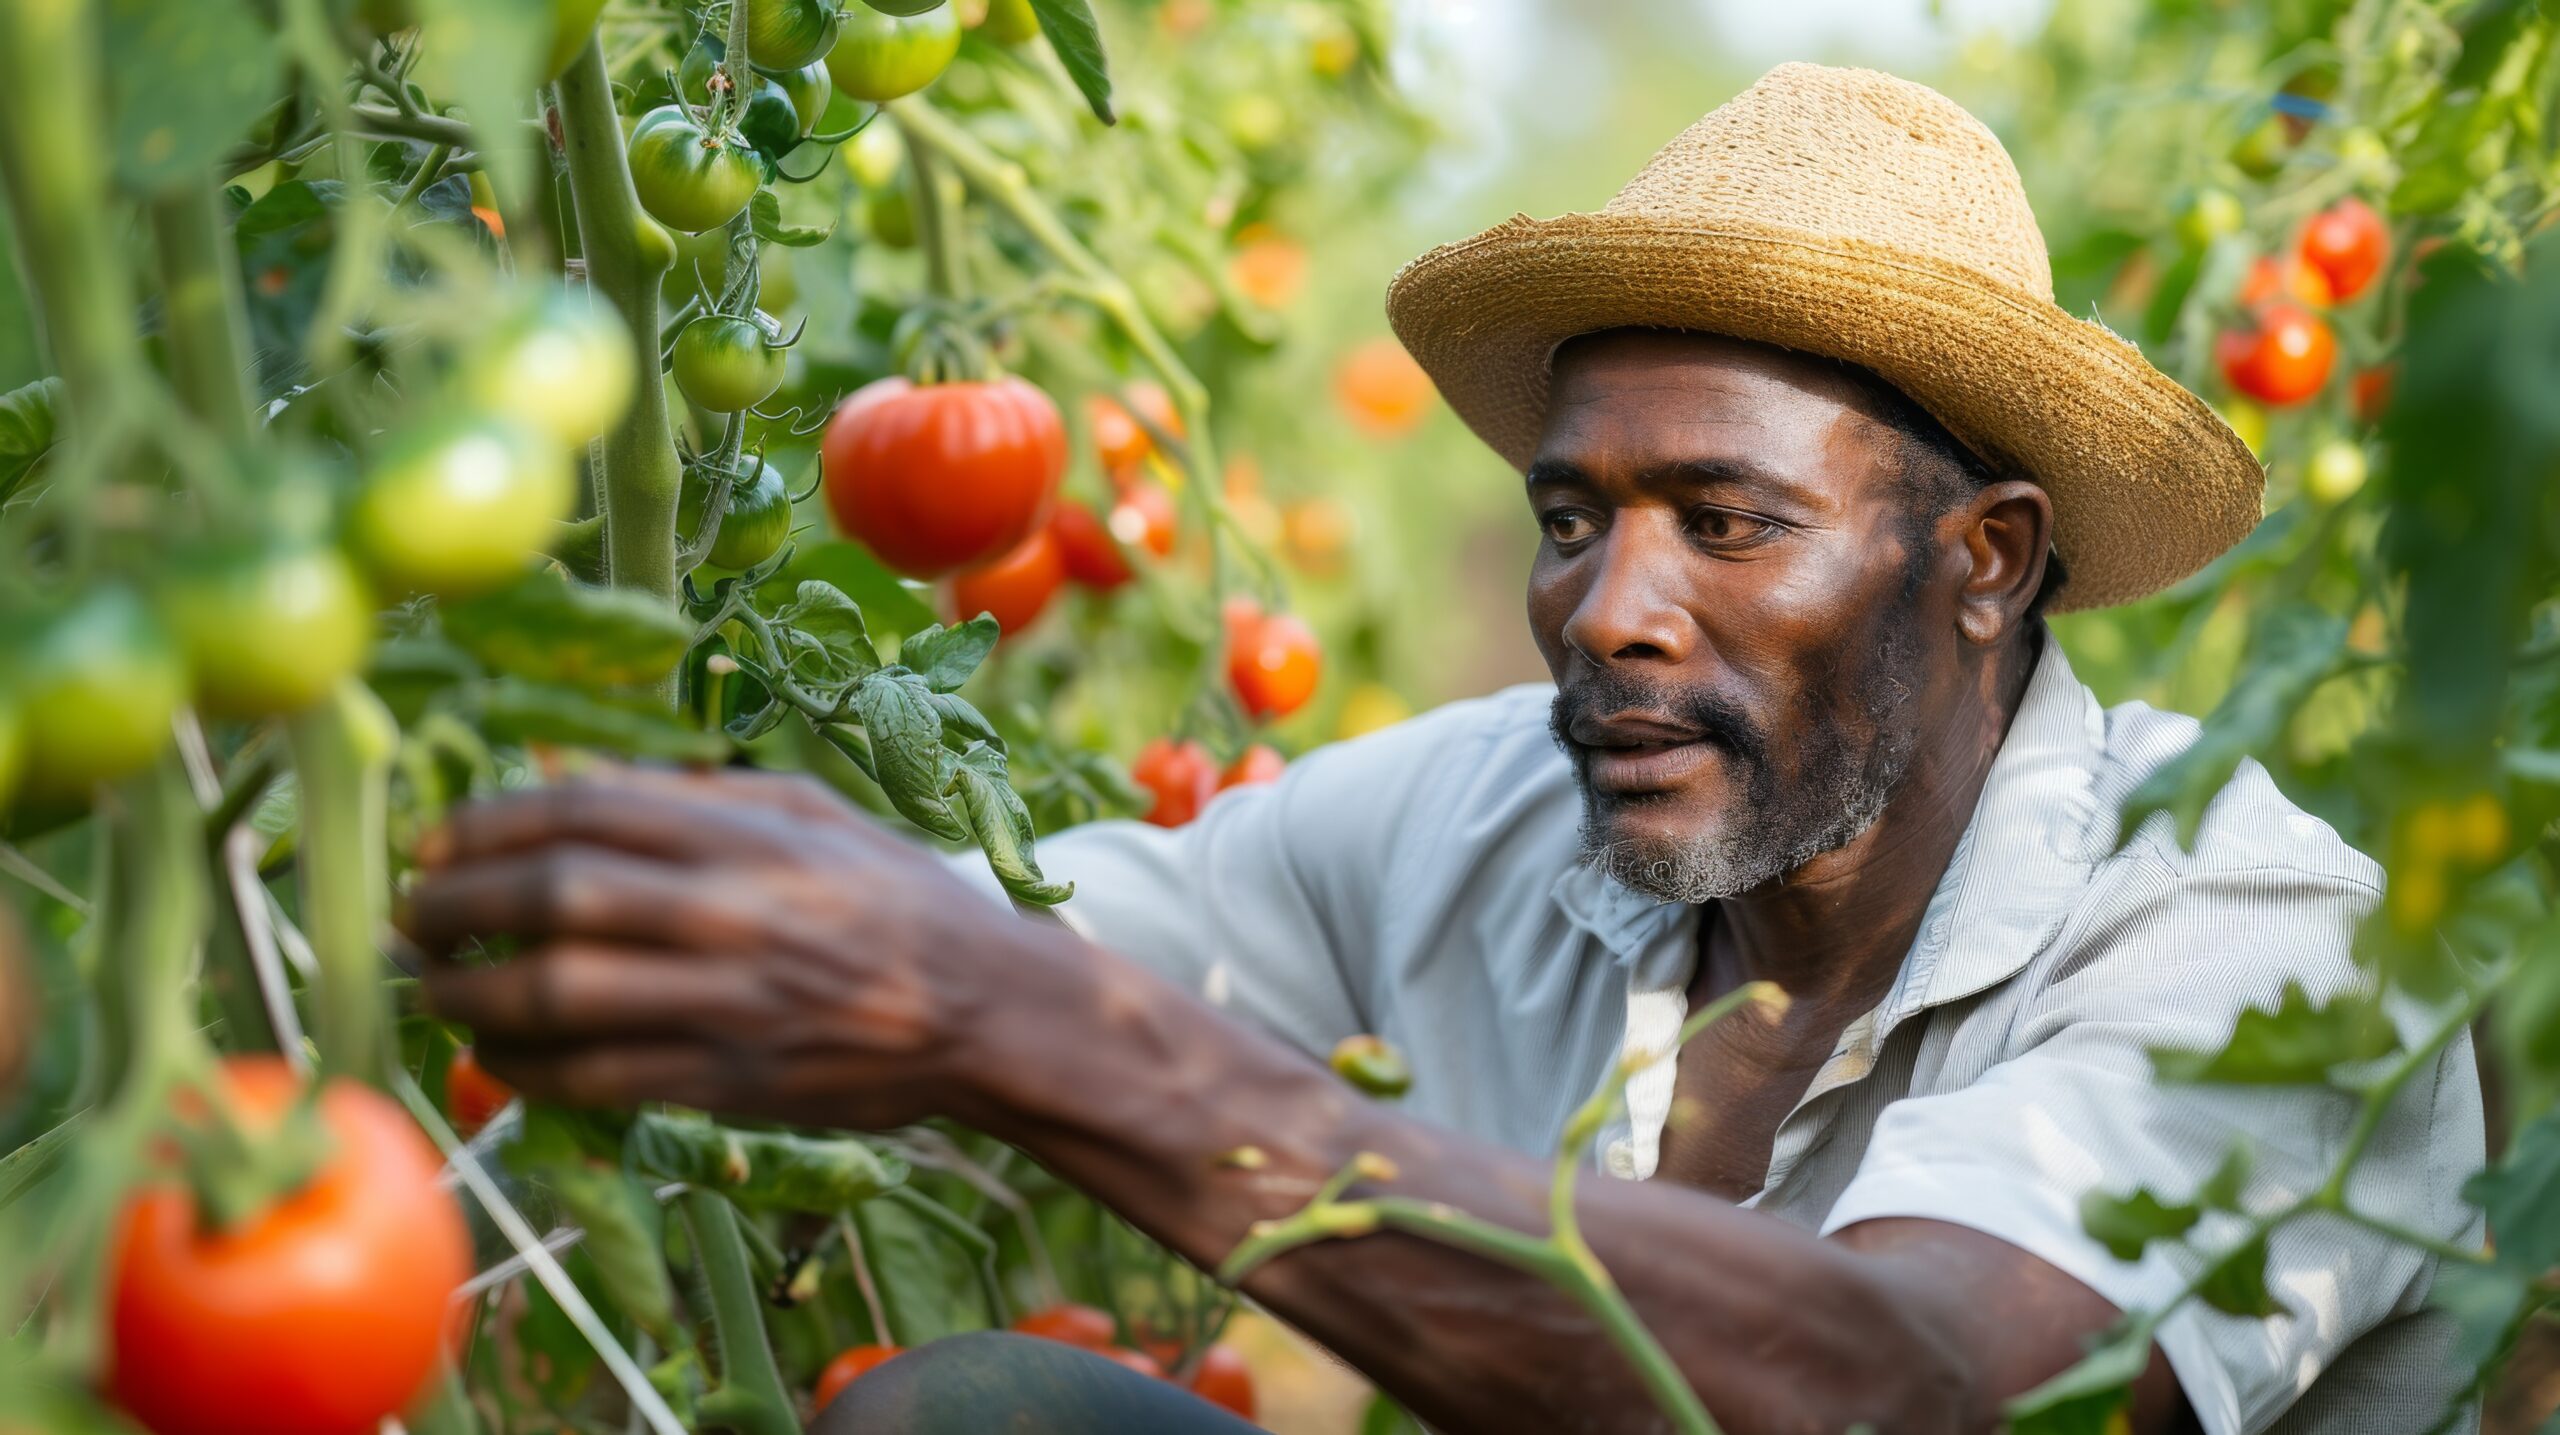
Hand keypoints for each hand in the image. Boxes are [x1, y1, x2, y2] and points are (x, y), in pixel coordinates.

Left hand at [404, 764, 1052, 1129]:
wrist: (986, 1010)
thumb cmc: (898, 899)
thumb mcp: (813, 814)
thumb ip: (698, 796)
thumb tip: (575, 782)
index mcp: (747, 835)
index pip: (584, 811)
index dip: (487, 823)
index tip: (436, 840)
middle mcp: (729, 911)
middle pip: (551, 897)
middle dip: (454, 904)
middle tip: (414, 915)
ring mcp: (726, 1001)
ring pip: (557, 994)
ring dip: (471, 994)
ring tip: (436, 988)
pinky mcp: (728, 1080)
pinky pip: (596, 1077)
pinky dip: (527, 1068)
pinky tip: (499, 1056)